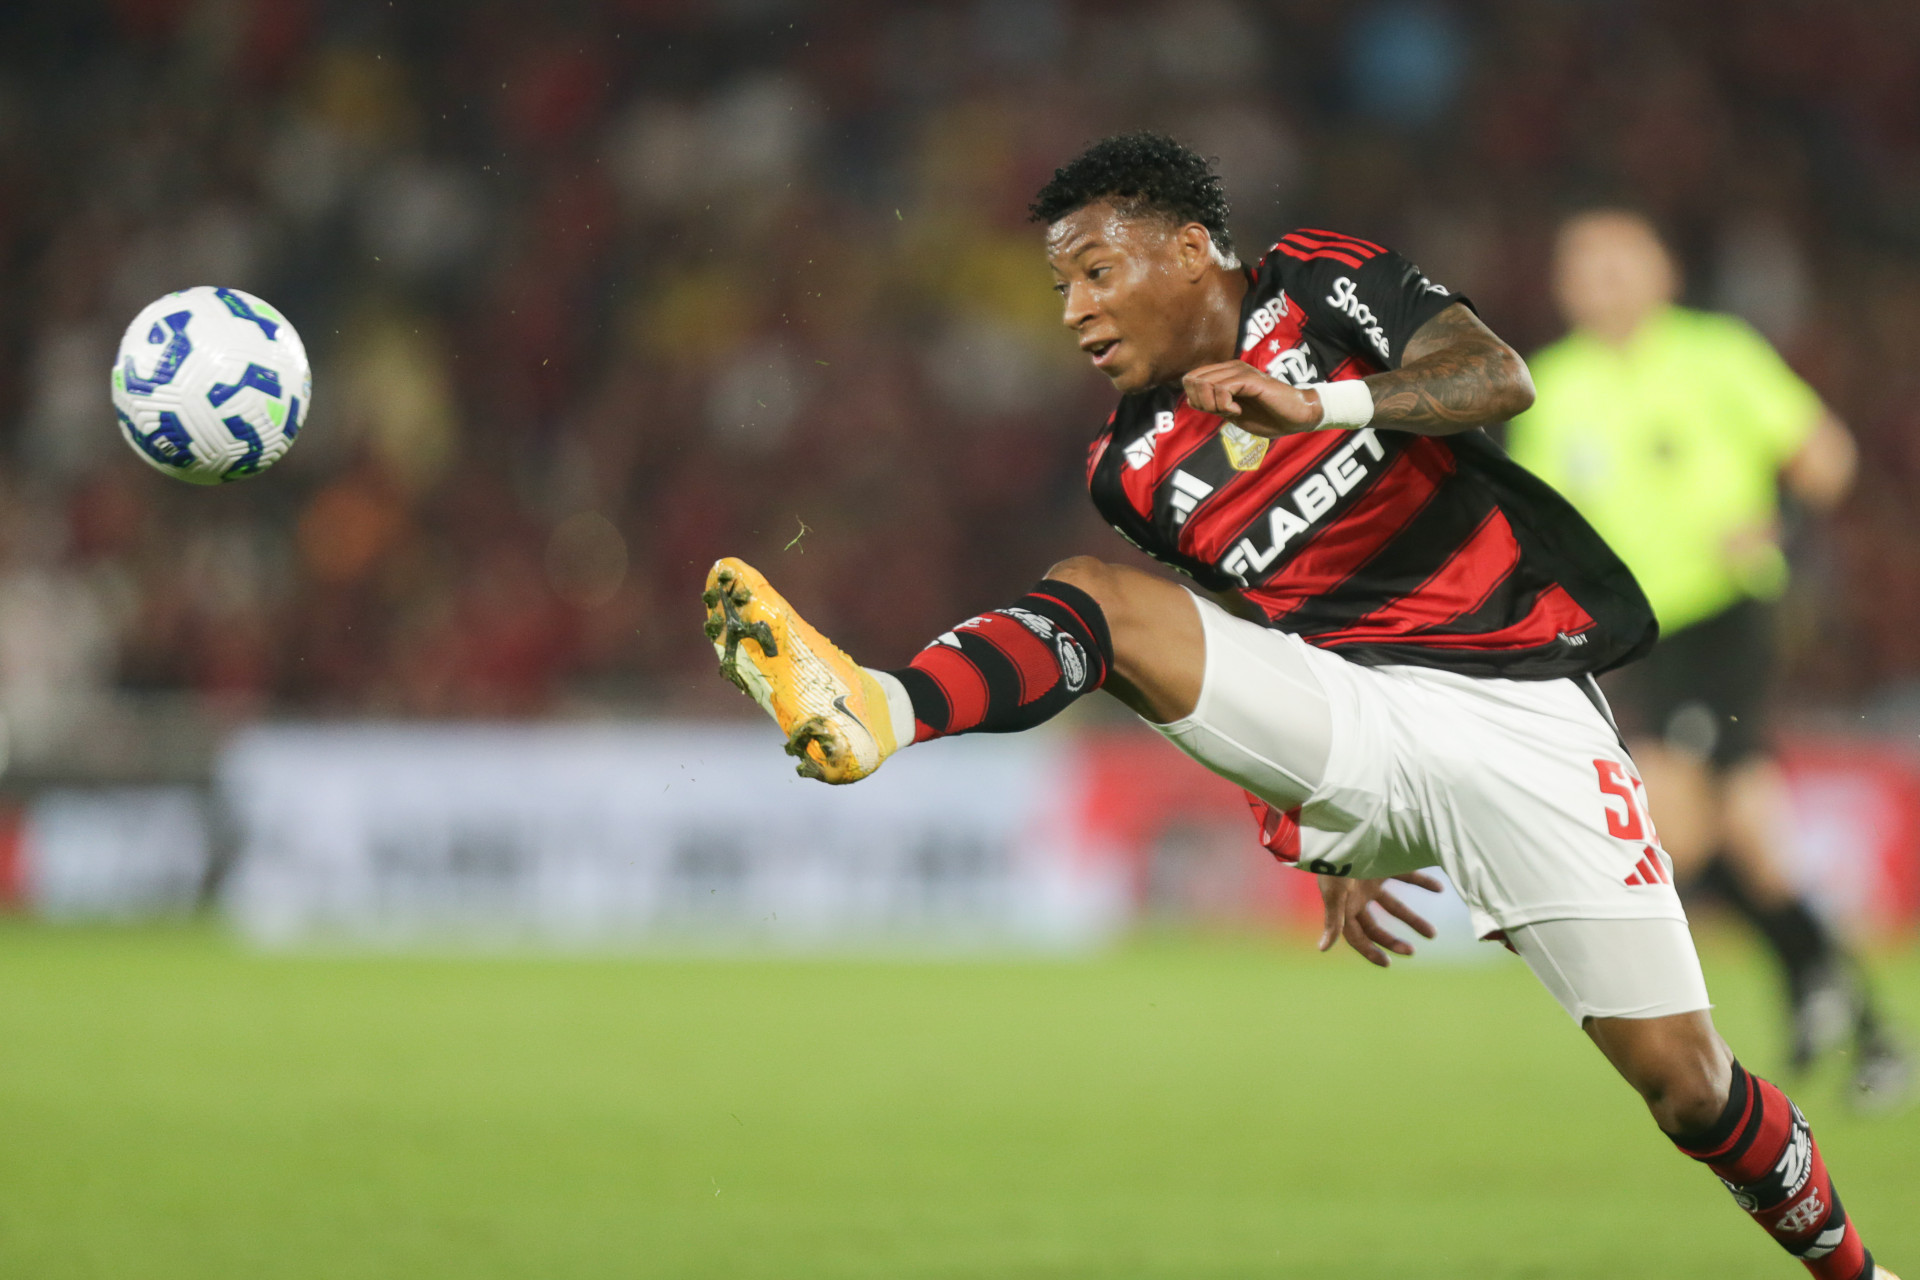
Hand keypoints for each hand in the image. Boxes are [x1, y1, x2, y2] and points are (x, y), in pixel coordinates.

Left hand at [1181, 362, 1322, 436]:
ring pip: (1204, 384)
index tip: (1215, 411)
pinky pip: (1222, 389)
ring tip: (1232, 411)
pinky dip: (1224, 405)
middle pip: (1191, 380)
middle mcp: (1230, 368)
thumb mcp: (1232, 412)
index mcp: (1225, 373)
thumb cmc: (1268, 416)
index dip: (1195, 400)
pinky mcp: (1250, 379)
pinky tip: (1237, 410)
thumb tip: (1191, 400)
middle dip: (1201, 402)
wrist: (1297, 417)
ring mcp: (1240, 371)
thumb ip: (1213, 404)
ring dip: (1213, 405)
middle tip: (1222, 411)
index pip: (1189, 379)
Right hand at [1317, 871, 1443, 966]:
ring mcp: (1371, 882)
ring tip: (1434, 934)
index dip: (1370, 951)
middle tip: (1413, 951)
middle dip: (1393, 941)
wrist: (1340, 825)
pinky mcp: (1384, 865)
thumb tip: (1322, 949)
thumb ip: (1332, 921)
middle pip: (1377, 927)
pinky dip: (1423, 883)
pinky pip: (1406, 877)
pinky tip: (1439, 888)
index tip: (1388, 964)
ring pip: (1395, 907)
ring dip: (1412, 920)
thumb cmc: (1334, 861)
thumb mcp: (1334, 892)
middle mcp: (1357, 898)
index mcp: (1344, 907)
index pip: (1357, 937)